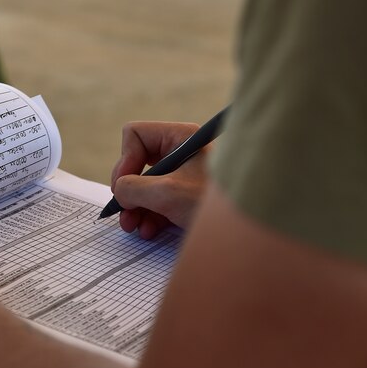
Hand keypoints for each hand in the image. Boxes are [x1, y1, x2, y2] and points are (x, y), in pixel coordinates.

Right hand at [110, 121, 207, 238]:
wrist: (246, 232)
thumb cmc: (214, 204)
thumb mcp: (167, 193)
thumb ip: (134, 188)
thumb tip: (119, 192)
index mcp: (180, 138)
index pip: (136, 135)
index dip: (125, 160)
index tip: (125, 187)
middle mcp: (181, 153)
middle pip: (138, 163)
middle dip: (128, 190)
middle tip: (124, 212)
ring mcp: (184, 176)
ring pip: (145, 186)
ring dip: (136, 207)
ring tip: (133, 226)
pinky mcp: (186, 197)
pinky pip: (158, 201)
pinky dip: (150, 216)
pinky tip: (149, 230)